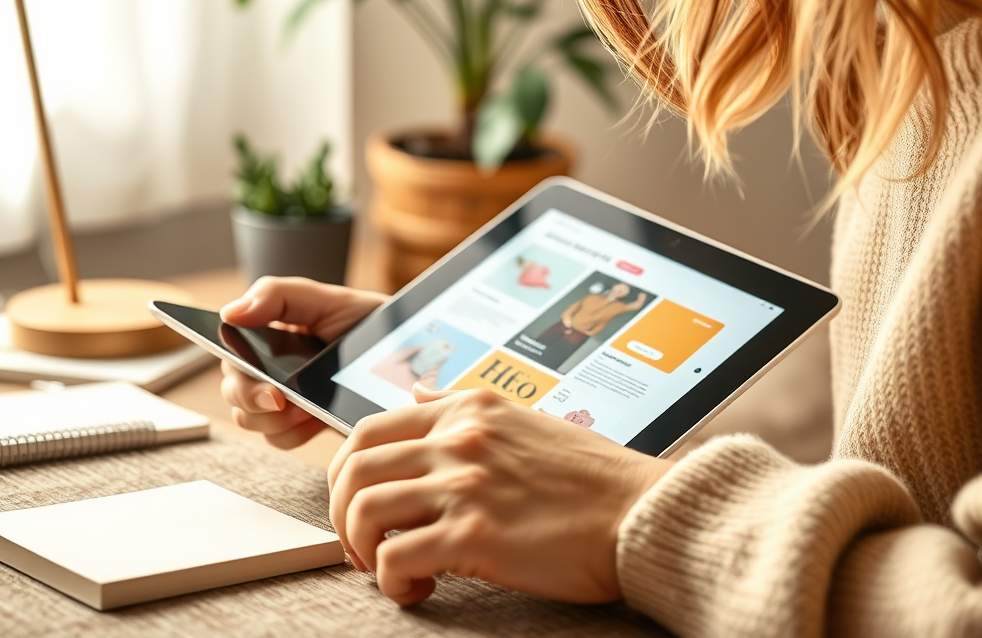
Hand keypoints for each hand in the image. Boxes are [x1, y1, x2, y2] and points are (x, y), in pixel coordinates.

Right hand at [219, 276, 386, 448]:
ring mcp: (285, 396)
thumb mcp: (327, 298)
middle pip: (234, 392)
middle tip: (281, 400)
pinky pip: (278, 438)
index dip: (235, 371)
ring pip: (251, 419)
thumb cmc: (365, 320)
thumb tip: (230, 313)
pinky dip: (293, 433)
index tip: (262, 383)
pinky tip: (315, 419)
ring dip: (273, 420)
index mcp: (266, 334)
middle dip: (252, 400)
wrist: (409, 354)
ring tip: (304, 410)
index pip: (228, 353)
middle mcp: (269, 366)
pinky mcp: (302, 422)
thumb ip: (277, 296)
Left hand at [327, 387, 669, 605]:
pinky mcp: (475, 534)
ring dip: (360, 549)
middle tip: (359, 543)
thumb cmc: (589, 477)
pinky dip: (391, 581)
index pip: (369, 427)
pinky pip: (395, 558)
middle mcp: (459, 438)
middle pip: (353, 466)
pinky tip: (418, 588)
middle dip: (340, 511)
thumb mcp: (520, 418)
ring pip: (363, 509)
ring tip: (386, 568)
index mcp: (468, 409)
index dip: (344, 472)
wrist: (642, 512)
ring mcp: (465, 483)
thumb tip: (417, 393)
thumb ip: (460, 407)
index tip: (354, 502)